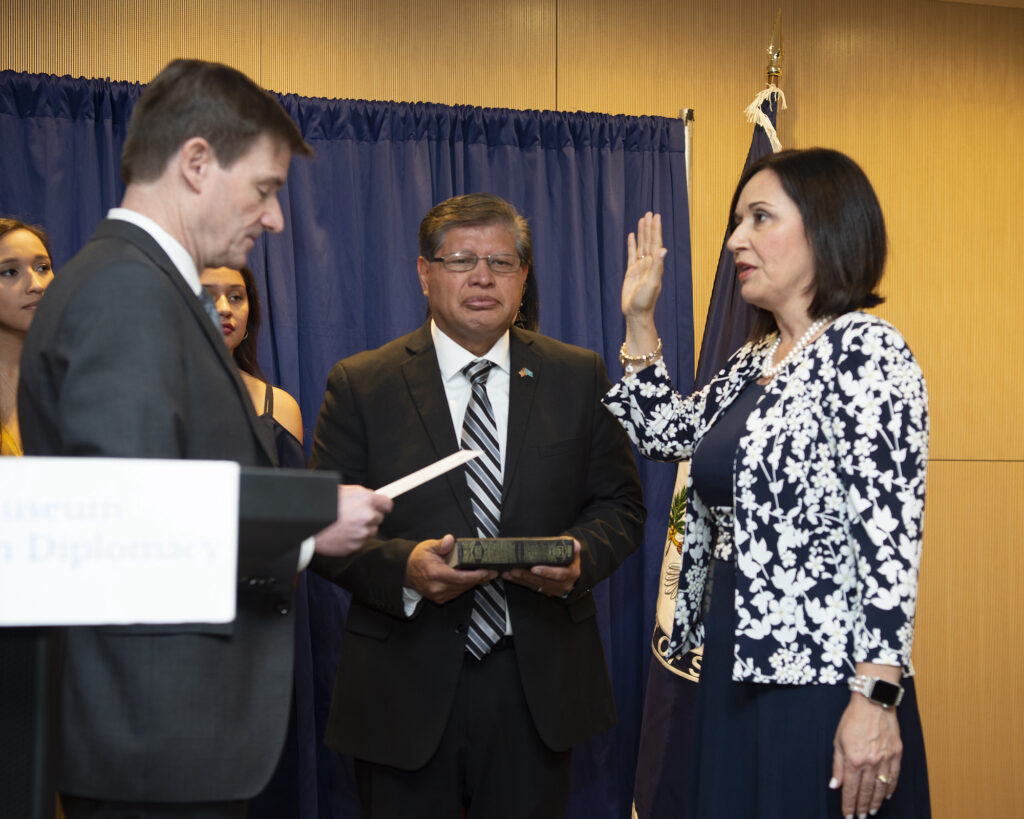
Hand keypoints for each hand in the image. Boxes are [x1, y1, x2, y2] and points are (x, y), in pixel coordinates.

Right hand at [313, 485, 392, 556]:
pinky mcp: (355, 546)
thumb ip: (361, 495)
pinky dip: (354, 539)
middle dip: (370, 517)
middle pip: (379, 518)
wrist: (306, 522)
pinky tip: (341, 533)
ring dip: (363, 528)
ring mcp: (362, 532)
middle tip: (355, 515)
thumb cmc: (323, 504)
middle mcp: (367, 516)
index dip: (382, 506)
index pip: (387, 504)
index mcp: (366, 499)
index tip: (380, 507)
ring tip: (345, 525)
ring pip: (371, 531)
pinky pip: (360, 542)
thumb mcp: (343, 491)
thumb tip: (374, 497)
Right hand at [405, 534, 496, 603]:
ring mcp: (438, 595)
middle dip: (480, 578)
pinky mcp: (439, 598)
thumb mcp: (429, 546)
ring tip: (486, 575)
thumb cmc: (417, 558)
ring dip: (474, 583)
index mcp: (435, 574)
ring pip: (461, 590)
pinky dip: (465, 586)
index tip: (487, 571)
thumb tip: (449, 540)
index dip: (476, 576)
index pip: (461, 578)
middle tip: (492, 572)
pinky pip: (456, 593)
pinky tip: (473, 580)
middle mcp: (437, 587)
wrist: (404, 570)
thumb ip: (441, 544)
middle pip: (464, 585)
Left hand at [503, 539, 580, 596]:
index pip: (558, 574)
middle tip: (514, 570)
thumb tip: (575, 545)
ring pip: (535, 585)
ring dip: (520, 580)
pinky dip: (520, 582)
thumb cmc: (570, 557)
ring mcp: (553, 589)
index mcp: (571, 574)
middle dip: (527, 576)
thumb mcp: (573, 550)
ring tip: (509, 573)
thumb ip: (572, 546)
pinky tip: (510, 577)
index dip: (546, 572)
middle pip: (543, 581)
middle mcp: (563, 584)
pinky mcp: (545, 591)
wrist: (571, 570)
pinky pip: (531, 587)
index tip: (534, 568)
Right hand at [621, 212, 667, 320]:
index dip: (656, 230)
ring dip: (642, 233)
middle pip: (649, 241)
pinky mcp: (631, 272)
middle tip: (649, 213)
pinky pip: (631, 255)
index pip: (656, 243)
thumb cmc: (645, 301)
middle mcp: (649, 264)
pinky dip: (632, 244)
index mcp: (655, 265)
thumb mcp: (652, 284)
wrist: (636, 313)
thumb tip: (662, 250)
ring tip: (642, 219)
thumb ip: (657, 267)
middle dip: (649, 227)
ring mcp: (640, 267)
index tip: (656, 217)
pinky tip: (632, 236)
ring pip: (641, 246)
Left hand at [831, 695, 902, 817]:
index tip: (848, 815)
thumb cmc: (852, 719)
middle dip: (862, 806)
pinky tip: (886, 796)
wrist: (873, 702)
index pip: (850, 789)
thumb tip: (835, 785)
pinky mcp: (896, 755)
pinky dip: (890, 789)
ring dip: (876, 802)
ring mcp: (885, 759)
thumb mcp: (838, 740)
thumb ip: (837, 765)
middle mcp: (870, 762)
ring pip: (881, 788)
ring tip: (872, 811)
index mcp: (853, 759)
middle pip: (866, 791)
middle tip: (860, 817)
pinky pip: (894, 777)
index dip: (848, 804)